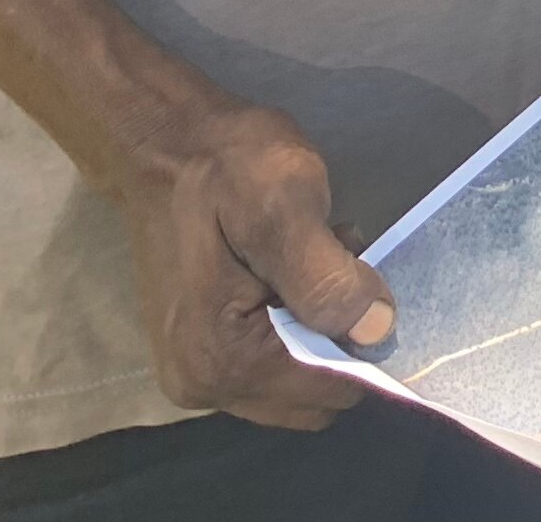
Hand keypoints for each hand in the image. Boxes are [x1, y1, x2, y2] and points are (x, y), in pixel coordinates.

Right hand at [108, 89, 391, 429]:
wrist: (164, 146)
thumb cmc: (227, 167)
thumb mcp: (286, 203)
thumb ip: (327, 277)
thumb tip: (376, 330)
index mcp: (224, 361)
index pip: (329, 390)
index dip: (360, 338)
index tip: (359, 276)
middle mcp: (204, 386)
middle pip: (313, 395)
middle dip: (336, 334)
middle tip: (332, 261)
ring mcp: (196, 374)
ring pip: (296, 379)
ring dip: (316, 327)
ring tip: (309, 260)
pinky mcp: (196, 353)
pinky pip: (269, 362)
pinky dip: (291, 325)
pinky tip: (288, 272)